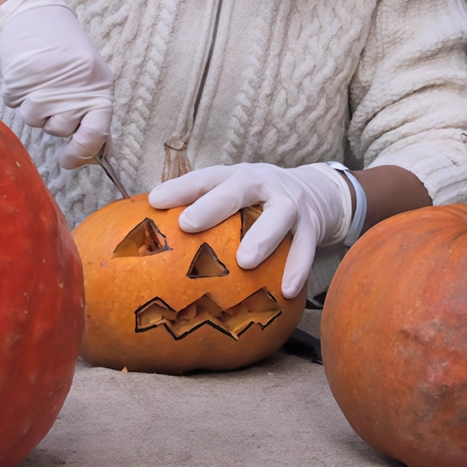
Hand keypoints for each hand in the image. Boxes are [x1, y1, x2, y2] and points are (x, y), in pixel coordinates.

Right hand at [0, 0, 113, 168]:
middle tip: (53, 95)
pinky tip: (26, 75)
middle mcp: (74, 89)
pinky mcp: (19, 80)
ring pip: (35, 120)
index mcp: (98, 88)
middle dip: (53, 120)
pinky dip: (18, 94)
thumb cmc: (66, 49)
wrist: (34, 13)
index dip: (82, 153)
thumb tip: (104, 153)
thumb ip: (96, 114)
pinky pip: (15, 105)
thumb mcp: (91, 79)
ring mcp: (45, 85)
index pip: (96, 133)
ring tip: (39, 81)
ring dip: (33, 107)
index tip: (68, 161)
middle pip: (59, 130)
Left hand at [148, 163, 354, 298]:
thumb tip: (150, 237)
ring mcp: (290, 204)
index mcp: (235, 176)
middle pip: (238, 188)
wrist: (316, 190)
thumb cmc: (256, 200)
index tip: (155, 201)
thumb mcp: (232, 194)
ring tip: (244, 262)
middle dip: (213, 205)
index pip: (204, 178)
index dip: (180, 188)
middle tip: (188, 224)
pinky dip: (298, 268)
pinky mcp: (312, 226)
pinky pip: (306, 247)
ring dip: (262, 237)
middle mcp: (263, 184)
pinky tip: (287, 290)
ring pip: (279, 216)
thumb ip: (201, 209)